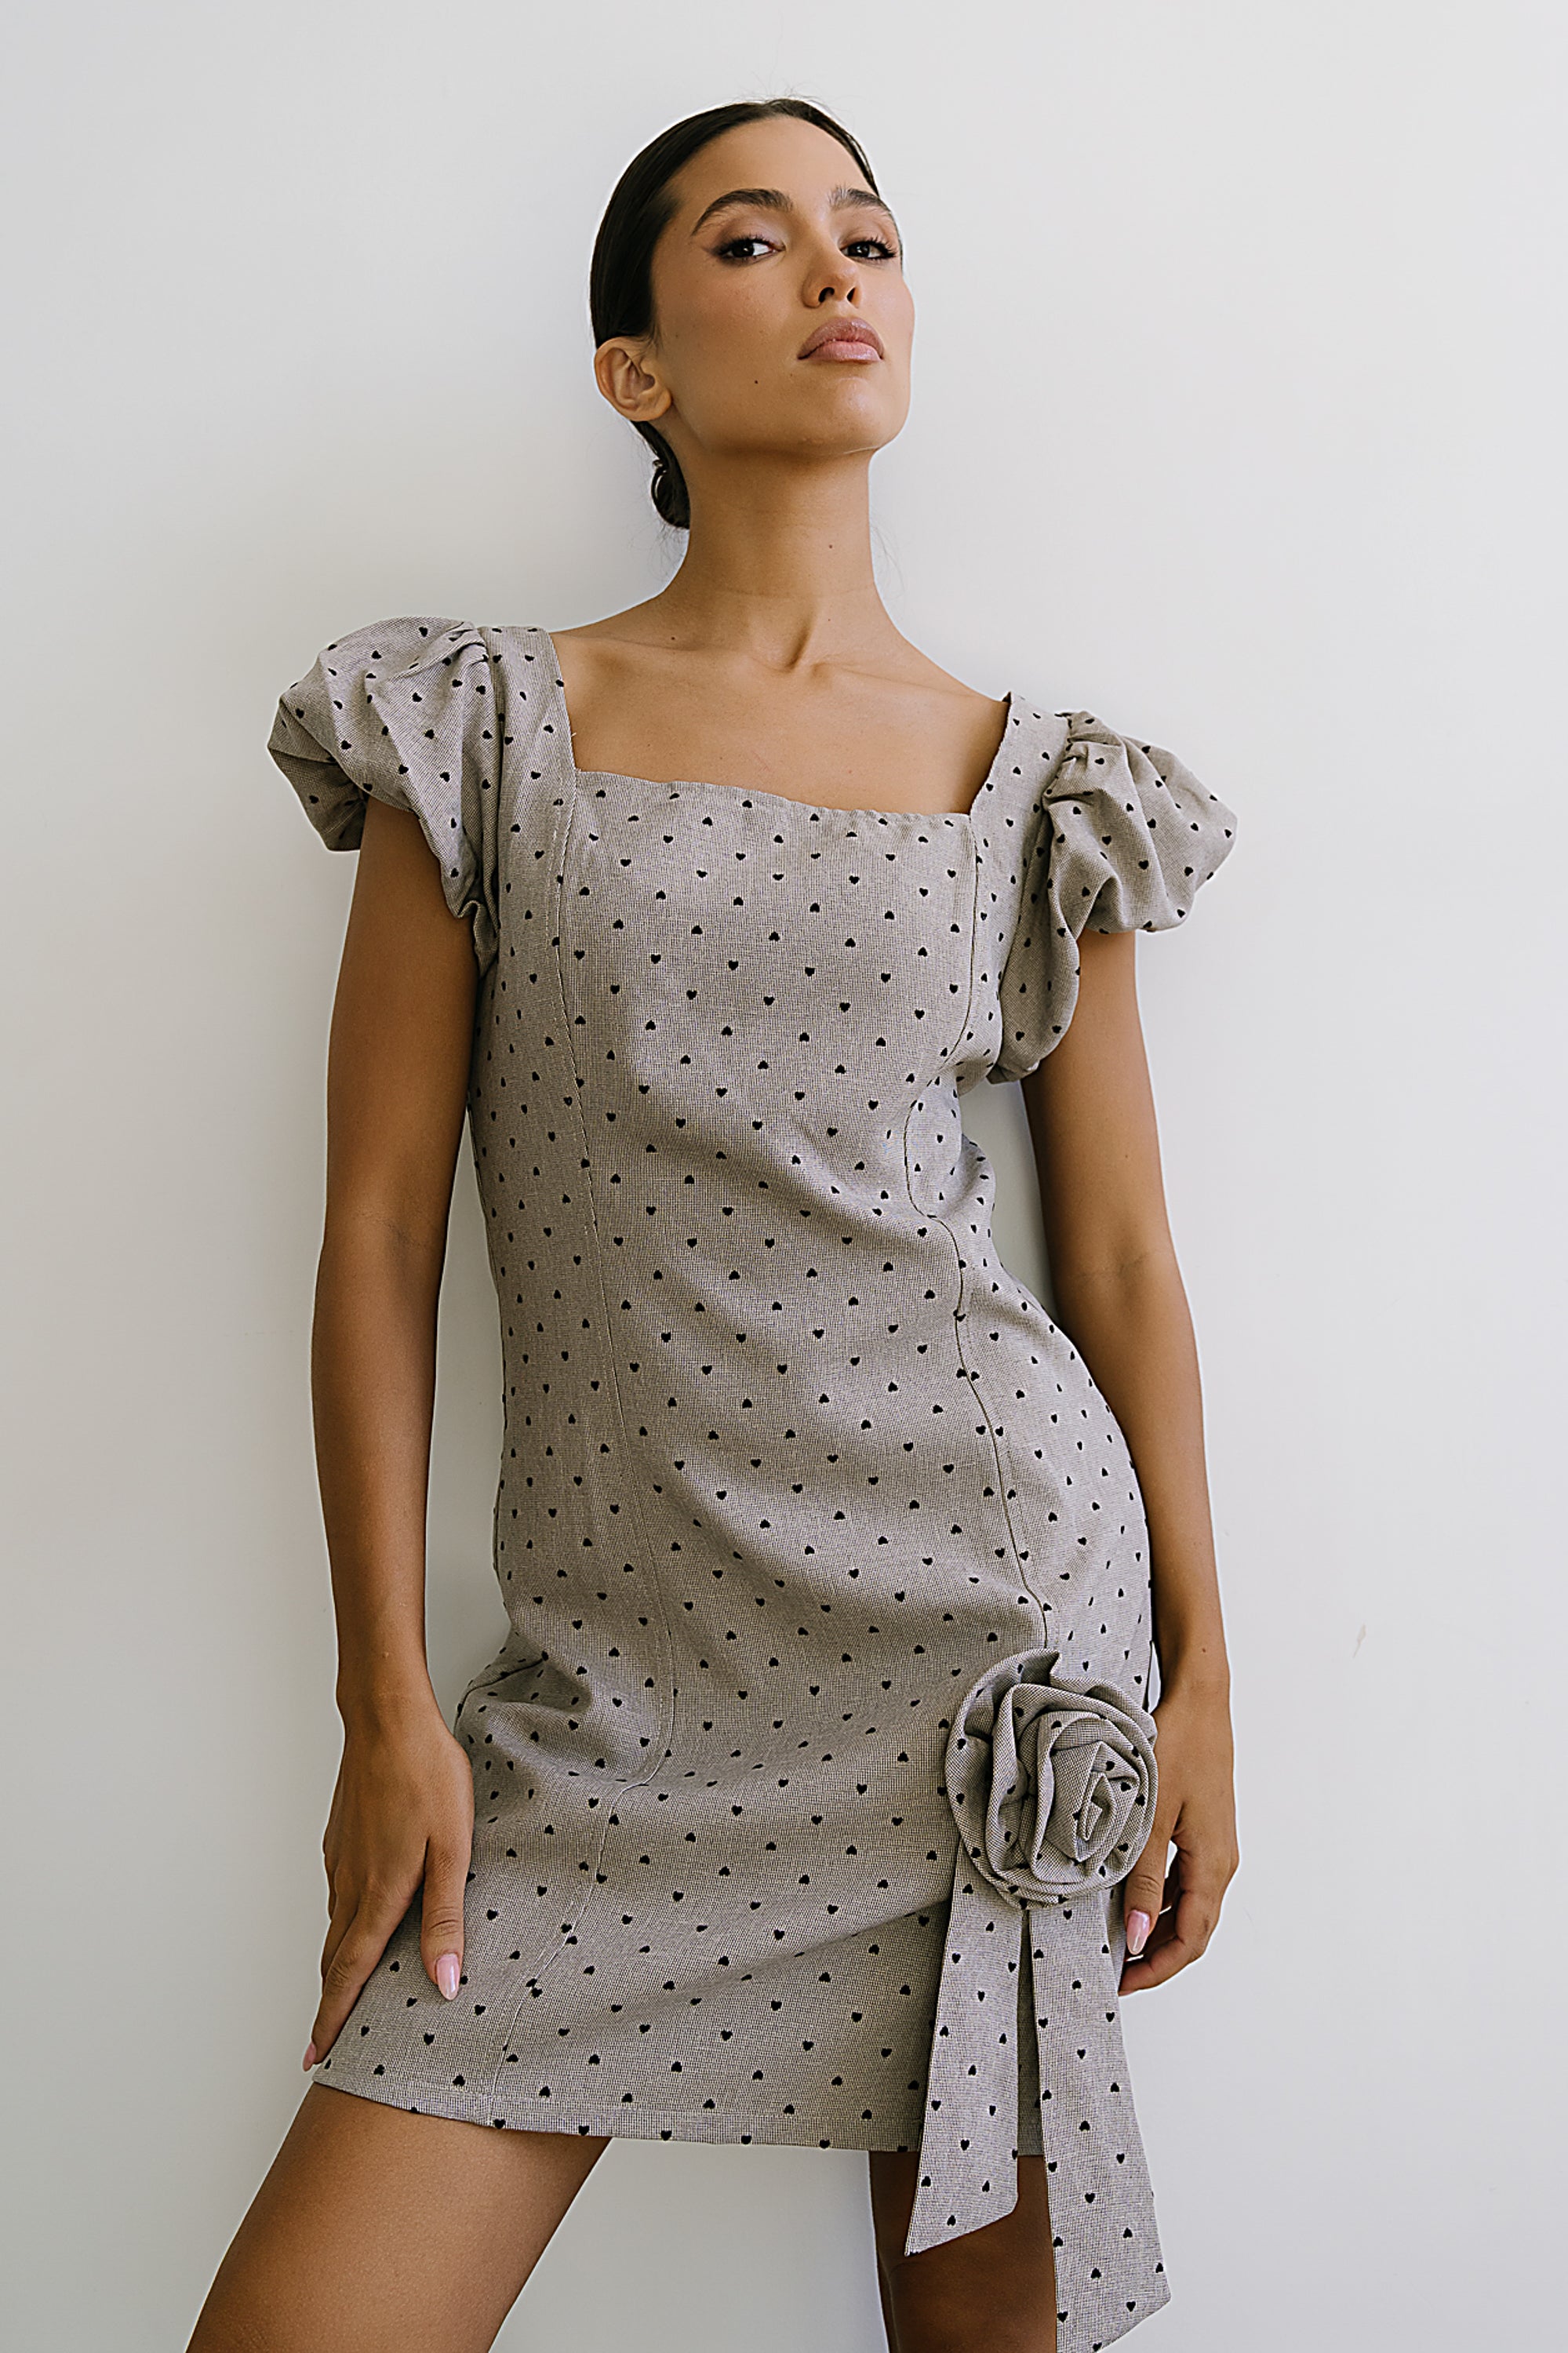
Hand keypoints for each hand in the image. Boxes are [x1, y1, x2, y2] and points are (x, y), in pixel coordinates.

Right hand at [303, 1694, 475, 2066]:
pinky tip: (356, 1922)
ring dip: (334, 1965)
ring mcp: (340, 1860)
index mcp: (379, 1895)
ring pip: (334, 1927)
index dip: (334, 2021)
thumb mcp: (454, 1849)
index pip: (350, 1975)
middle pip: (333, 1959)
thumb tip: (446, 1984)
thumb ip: (446, 1919)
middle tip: (322, 2044)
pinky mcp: (340, 1838)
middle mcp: (351, 1884)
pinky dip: (340, 1924)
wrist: (387, 1718)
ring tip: (340, 1993)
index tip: (317, 2059)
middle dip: (328, 2004)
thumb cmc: (427, 1776)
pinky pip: (337, 1895)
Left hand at [1118, 1679, 1237, 1993]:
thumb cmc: (1178, 1747)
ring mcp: (1215, 1847)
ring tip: (1115, 1939)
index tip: (1122, 1983)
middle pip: (1192, 1930)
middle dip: (1156, 1957)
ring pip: (1188, 1907)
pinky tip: (1129, 1897)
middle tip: (1115, 1971)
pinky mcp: (1204, 1831)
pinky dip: (1159, 1899)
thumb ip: (1142, 1878)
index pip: (1190, 1939)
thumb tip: (1135, 1938)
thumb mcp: (1151, 1816)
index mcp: (1214, 1865)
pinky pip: (1185, 1881)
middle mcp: (1221, 1863)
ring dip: (1156, 1929)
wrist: (1199, 1701)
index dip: (1157, 1968)